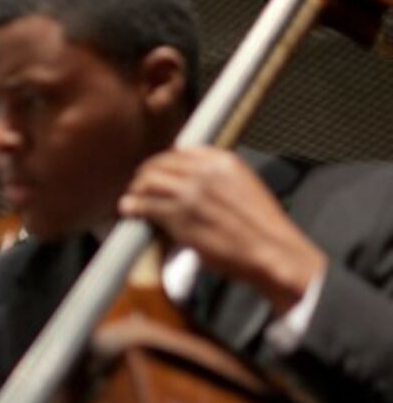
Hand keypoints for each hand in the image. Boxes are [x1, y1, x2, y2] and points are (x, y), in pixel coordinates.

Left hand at [119, 146, 326, 314]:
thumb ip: (217, 180)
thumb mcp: (243, 188)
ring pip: (149, 182)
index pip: (180, 152)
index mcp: (224, 162)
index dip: (162, 162)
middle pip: (159, 164)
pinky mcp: (180, 218)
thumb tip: (191, 183)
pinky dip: (134, 207)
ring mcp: (191, 194)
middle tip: (137, 187)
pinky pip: (147, 206)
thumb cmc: (261, 228)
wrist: (273, 250)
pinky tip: (129, 210)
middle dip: (145, 175)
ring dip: (136, 191)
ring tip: (131, 199)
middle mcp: (206, 173)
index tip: (155, 171)